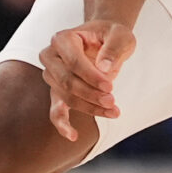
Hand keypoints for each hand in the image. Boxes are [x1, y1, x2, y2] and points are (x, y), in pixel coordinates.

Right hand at [39, 18, 136, 141]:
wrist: (104, 40)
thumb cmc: (111, 35)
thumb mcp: (121, 36)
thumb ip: (114, 48)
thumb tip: (104, 68)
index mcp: (62, 38)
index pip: (73, 62)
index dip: (91, 77)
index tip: (111, 86)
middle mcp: (50, 56)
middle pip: (66, 81)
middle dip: (90, 94)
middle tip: (112, 101)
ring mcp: (51, 75)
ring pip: (66, 97)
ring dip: (89, 108)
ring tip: (114, 111)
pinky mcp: (57, 91)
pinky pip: (56, 111)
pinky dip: (63, 125)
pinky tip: (73, 136)